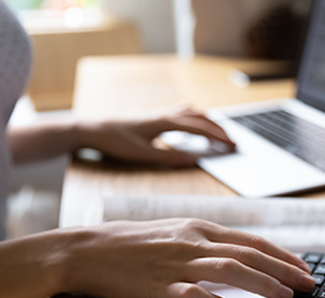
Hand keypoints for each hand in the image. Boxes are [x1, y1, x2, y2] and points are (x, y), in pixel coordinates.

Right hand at [62, 219, 313, 297]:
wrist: (92, 249)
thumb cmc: (136, 243)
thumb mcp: (178, 232)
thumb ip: (209, 242)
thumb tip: (241, 256)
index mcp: (200, 229)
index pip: (251, 241)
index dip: (281, 254)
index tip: (302, 267)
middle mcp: (195, 242)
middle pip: (250, 254)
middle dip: (283, 269)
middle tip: (307, 284)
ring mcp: (179, 263)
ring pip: (231, 270)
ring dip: (262, 283)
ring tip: (284, 296)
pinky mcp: (161, 286)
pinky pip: (195, 295)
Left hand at [77, 106, 234, 166]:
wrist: (92, 129)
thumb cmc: (114, 142)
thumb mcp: (143, 155)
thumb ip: (170, 157)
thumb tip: (194, 159)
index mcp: (164, 123)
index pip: (199, 128)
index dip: (218, 137)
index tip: (232, 145)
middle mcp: (164, 114)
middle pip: (200, 117)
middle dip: (219, 129)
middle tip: (232, 142)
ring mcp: (159, 113)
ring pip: (192, 112)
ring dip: (208, 121)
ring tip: (219, 133)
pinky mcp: (154, 116)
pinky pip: (182, 112)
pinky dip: (195, 117)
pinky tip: (194, 124)